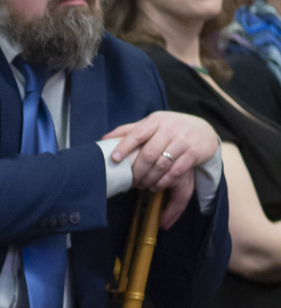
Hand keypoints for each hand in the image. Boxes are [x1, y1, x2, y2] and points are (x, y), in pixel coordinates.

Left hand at [102, 111, 219, 228]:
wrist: (204, 130)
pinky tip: (156, 186)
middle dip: (137, 171)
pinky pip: (175, 171)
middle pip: (149, 153)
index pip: (137, 133)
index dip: (124, 146)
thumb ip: (130, 130)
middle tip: (130, 181)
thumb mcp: (152, 124)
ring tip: (142, 185)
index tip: (114, 159)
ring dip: (149, 179)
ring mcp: (183, 140)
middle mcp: (170, 129)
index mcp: (156, 120)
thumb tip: (105, 139)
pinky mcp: (193, 153)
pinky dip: (163, 182)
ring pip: (161, 164)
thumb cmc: (171, 128)